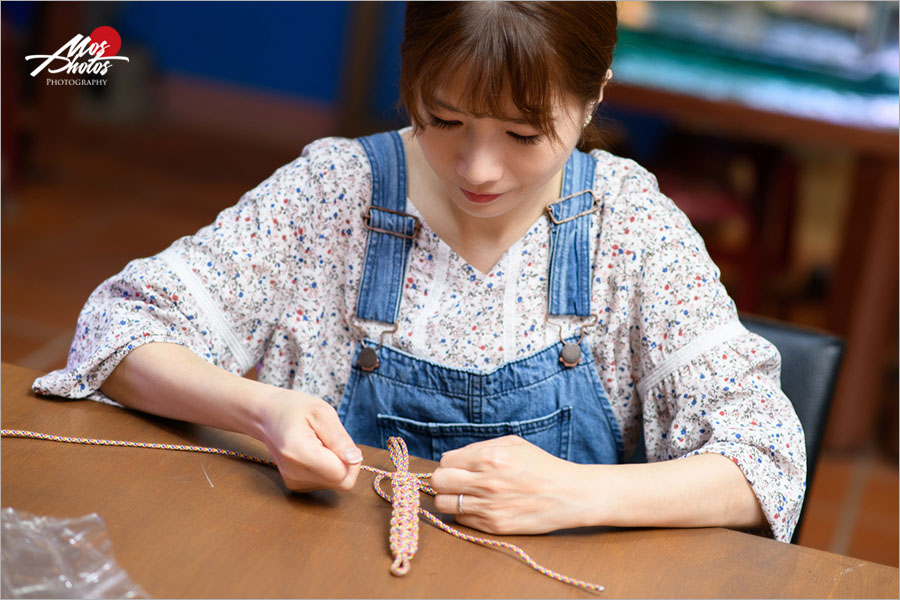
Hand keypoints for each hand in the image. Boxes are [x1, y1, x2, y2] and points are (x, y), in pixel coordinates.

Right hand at [258, 388, 362, 491]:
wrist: (268, 416)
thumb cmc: (294, 409)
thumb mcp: (322, 412)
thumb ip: (339, 438)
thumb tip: (355, 460)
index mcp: (299, 453)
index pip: (342, 474)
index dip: (351, 459)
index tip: (339, 440)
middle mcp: (294, 474)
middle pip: (342, 482)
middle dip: (347, 463)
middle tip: (332, 440)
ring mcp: (294, 482)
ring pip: (336, 483)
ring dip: (336, 464)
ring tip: (320, 443)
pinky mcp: (296, 485)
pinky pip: (326, 482)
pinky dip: (328, 468)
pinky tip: (316, 452)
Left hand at [430, 436, 585, 533]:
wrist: (568, 494)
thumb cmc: (541, 466)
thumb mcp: (512, 444)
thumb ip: (479, 448)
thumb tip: (451, 459)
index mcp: (490, 457)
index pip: (446, 461)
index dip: (450, 464)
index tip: (459, 467)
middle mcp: (486, 482)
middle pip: (438, 482)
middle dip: (443, 481)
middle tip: (455, 482)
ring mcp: (488, 506)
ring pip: (444, 504)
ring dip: (450, 499)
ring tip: (465, 495)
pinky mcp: (494, 526)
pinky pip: (461, 520)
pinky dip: (465, 513)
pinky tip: (480, 507)